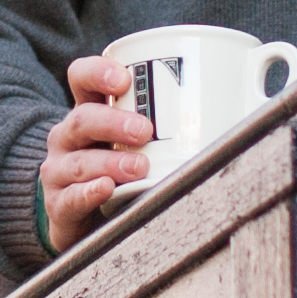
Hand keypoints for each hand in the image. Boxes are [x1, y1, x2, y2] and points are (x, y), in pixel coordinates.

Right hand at [40, 53, 154, 248]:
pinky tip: (105, 188)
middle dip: (113, 122)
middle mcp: (68, 139)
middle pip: (82, 120)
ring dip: (110, 162)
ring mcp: (59, 172)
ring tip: (139, 167)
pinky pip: (71, 197)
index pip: (81, 79)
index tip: (124, 80)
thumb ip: (172, 127)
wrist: (85, 225)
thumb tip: (237, 107)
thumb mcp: (137, 145)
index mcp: (89, 114)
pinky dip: (89, 192)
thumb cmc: (120, 175)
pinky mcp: (59, 206)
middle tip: (144, 130)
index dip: (98, 73)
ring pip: (79, 161)